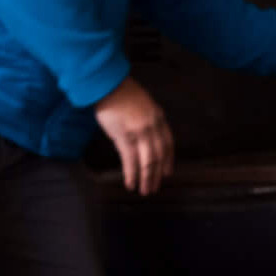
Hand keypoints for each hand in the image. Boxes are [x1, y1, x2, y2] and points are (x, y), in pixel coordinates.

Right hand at [94, 77, 174, 195]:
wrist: (107, 83)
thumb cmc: (121, 92)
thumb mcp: (143, 103)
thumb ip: (147, 119)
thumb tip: (144, 136)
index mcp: (158, 117)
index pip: (168, 143)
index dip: (168, 160)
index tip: (168, 172)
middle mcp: (152, 126)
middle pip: (159, 155)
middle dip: (157, 174)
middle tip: (154, 188)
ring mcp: (139, 132)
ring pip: (147, 161)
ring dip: (146, 178)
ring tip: (144, 191)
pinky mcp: (124, 137)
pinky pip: (130, 160)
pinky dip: (131, 174)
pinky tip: (130, 184)